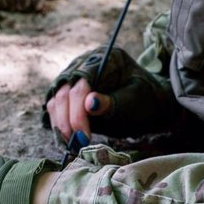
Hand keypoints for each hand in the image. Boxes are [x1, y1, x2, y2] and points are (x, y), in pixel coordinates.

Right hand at [43, 46, 177, 140]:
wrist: (148, 102)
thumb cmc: (145, 99)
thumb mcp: (134, 100)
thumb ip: (111, 102)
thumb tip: (89, 103)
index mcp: (104, 58)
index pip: (82, 82)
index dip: (78, 111)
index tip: (83, 135)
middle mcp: (84, 63)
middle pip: (63, 90)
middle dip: (66, 121)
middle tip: (75, 144)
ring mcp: (74, 76)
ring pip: (55, 99)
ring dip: (59, 124)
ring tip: (70, 145)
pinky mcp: (68, 91)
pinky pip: (55, 107)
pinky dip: (58, 124)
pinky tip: (66, 140)